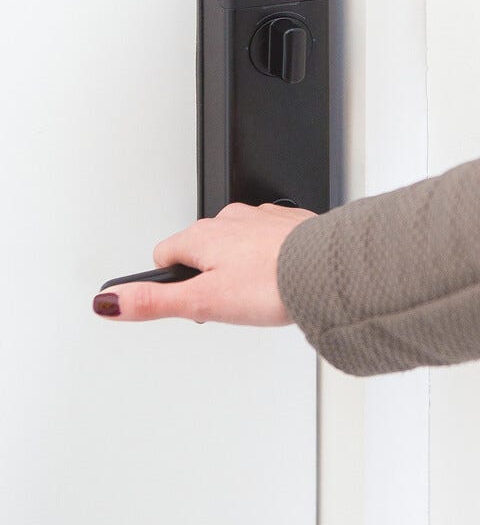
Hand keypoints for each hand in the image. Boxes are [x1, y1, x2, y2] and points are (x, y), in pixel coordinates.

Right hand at [93, 202, 315, 324]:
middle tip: (227, 305)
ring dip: (239, 267)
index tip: (188, 304)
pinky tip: (279, 279)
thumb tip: (108, 302)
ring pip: (236, 245)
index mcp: (202, 235)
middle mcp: (230, 220)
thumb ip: (154, 303)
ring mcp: (262, 219)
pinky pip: (269, 241)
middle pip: (201, 250)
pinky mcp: (290, 224)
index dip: (172, 284)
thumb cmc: (272, 282)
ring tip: (257, 295)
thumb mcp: (203, 302)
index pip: (164, 255)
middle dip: (206, 276)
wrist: (327, 270)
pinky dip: (268, 258)